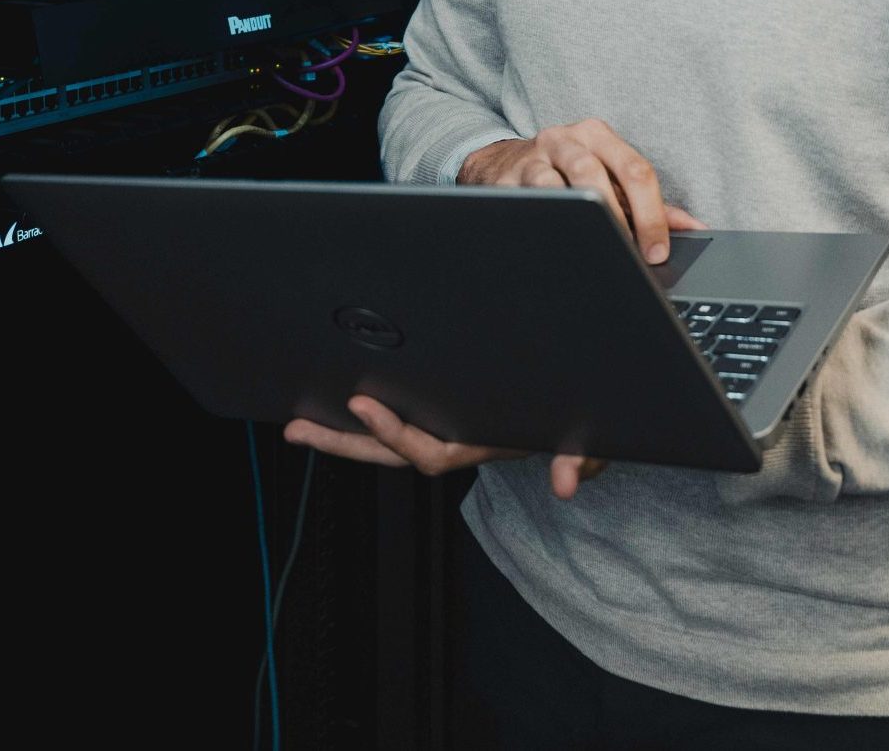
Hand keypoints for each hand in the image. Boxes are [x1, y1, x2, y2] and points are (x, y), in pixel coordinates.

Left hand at [284, 395, 608, 497]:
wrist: (589, 416)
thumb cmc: (586, 429)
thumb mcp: (592, 443)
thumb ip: (581, 461)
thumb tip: (568, 483)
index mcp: (485, 446)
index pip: (431, 451)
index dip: (394, 432)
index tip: (361, 404)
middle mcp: (462, 442)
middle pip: (393, 453)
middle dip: (344, 443)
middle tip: (296, 427)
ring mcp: (453, 432)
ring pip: (390, 442)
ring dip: (346, 435)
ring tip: (302, 419)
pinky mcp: (449, 416)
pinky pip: (404, 425)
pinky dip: (371, 423)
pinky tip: (342, 407)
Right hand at [458, 117, 706, 264]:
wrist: (504, 164)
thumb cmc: (569, 173)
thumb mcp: (609, 179)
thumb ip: (649, 203)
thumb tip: (696, 228)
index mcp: (598, 135)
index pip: (635, 170)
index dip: (651, 214)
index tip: (657, 251)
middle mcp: (566, 139)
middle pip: (596, 174)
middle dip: (618, 220)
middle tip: (631, 255)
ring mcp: (533, 158)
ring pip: (557, 185)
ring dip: (581, 219)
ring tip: (597, 246)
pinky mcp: (506, 180)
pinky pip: (527, 202)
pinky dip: (546, 222)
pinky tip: (559, 242)